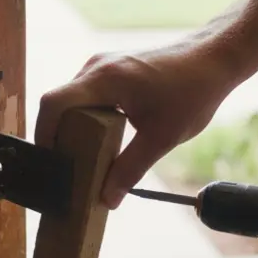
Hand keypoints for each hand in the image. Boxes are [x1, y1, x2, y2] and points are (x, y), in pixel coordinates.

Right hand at [35, 38, 242, 208]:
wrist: (214, 58)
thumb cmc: (192, 91)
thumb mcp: (161, 138)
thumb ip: (130, 170)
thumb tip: (107, 199)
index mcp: (105, 79)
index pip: (54, 104)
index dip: (44, 135)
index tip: (50, 164)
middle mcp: (96, 67)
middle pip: (58, 105)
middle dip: (58, 139)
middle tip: (67, 172)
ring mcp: (102, 66)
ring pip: (71, 102)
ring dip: (73, 130)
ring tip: (81, 162)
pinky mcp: (111, 70)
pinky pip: (86, 97)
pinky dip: (86, 120)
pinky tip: (98, 144)